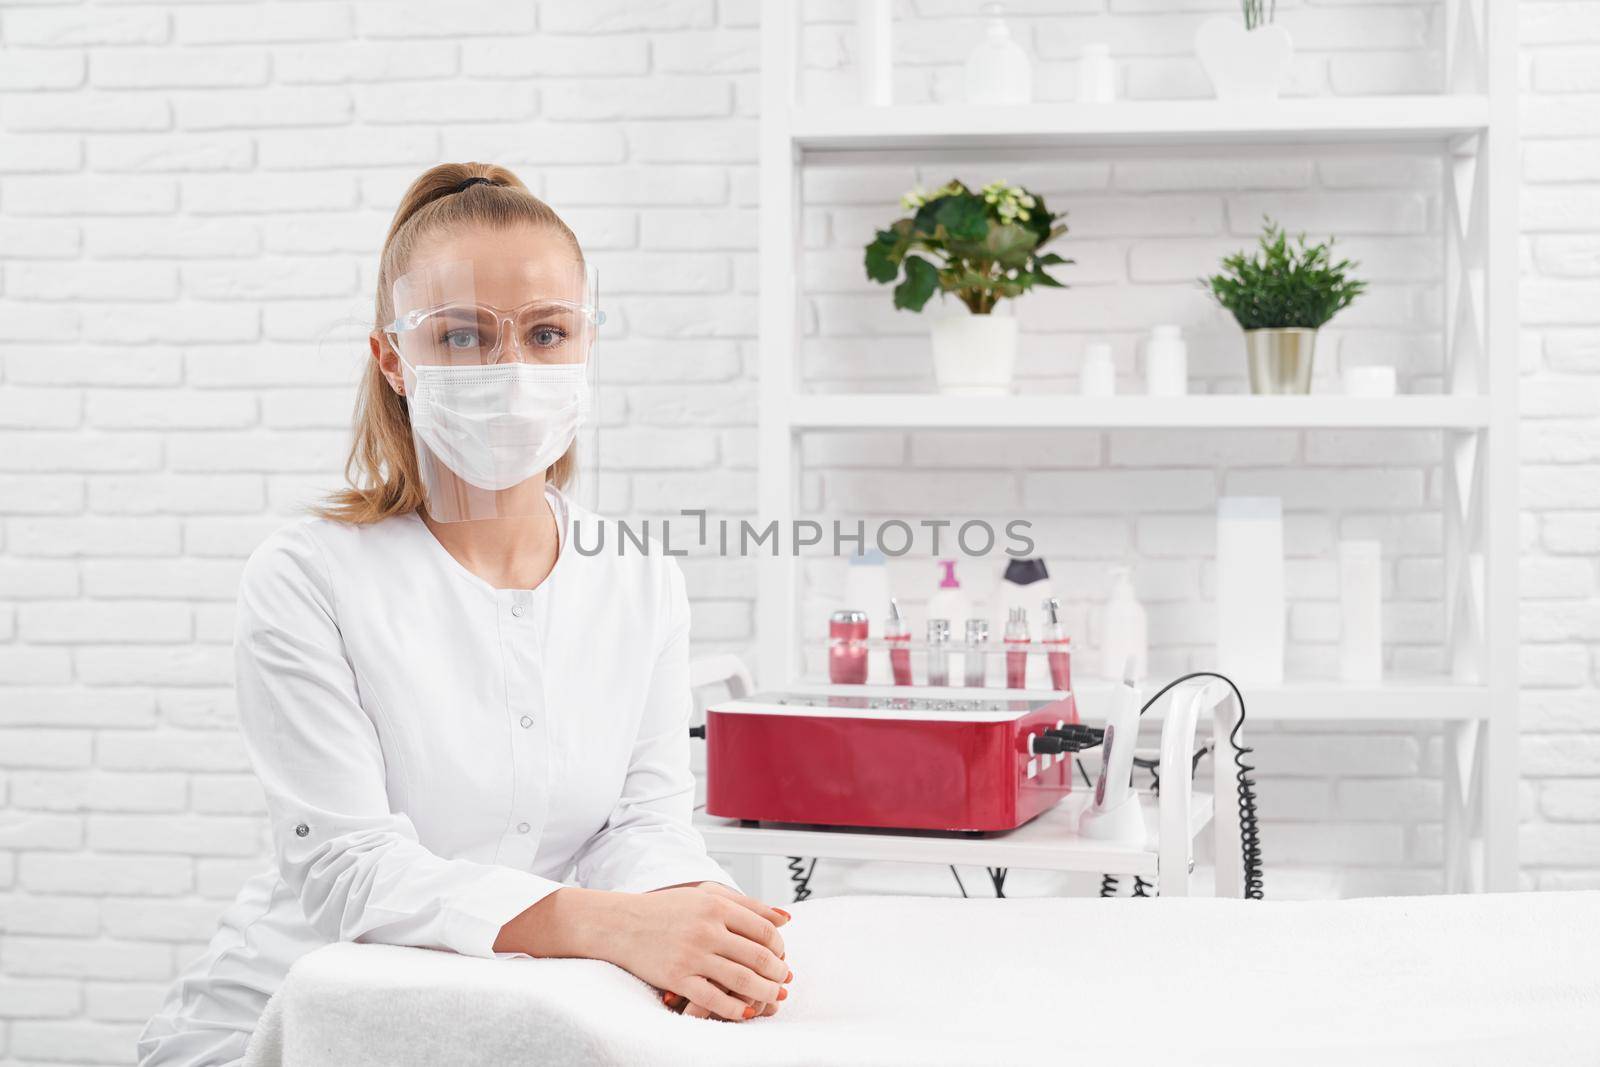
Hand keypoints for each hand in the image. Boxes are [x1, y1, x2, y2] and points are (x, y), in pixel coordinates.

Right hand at [662, 883, 790, 1020]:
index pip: (764, 930)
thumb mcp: (706, 895)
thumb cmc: (666, 909)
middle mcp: (706, 929)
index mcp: (716, 906)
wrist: (620, 924)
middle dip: (778, 973)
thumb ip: (747, 904)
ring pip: (742, 980)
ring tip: (774, 997)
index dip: (780, 947)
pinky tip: (745, 1010)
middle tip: (784, 980)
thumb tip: (785, 918)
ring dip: (765, 992)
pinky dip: (735, 1009)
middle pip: (758, 957)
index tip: (782, 957)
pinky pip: (714, 1000)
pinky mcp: (676, 978)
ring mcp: (691, 955)